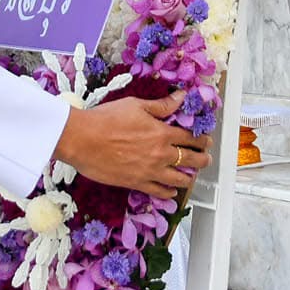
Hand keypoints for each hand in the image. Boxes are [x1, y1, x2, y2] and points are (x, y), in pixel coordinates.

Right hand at [53, 91, 211, 196]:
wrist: (82, 139)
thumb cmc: (106, 118)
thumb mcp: (136, 105)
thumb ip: (161, 105)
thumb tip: (182, 96)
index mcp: (161, 132)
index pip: (190, 138)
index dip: (202, 140)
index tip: (207, 141)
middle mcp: (160, 154)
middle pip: (190, 160)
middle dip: (202, 159)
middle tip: (206, 159)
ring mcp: (149, 171)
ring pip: (179, 179)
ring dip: (188, 178)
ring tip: (192, 176)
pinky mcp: (136, 183)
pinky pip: (159, 192)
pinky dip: (169, 193)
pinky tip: (172, 192)